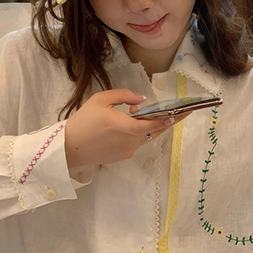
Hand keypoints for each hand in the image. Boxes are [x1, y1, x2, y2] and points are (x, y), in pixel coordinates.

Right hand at [63, 89, 186, 169]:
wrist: (69, 147)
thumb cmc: (84, 121)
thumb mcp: (101, 100)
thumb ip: (123, 96)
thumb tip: (141, 100)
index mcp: (126, 127)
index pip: (154, 123)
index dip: (169, 118)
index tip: (182, 112)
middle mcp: (131, 141)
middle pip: (156, 131)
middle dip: (170, 121)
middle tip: (182, 113)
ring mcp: (128, 150)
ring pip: (147, 137)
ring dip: (154, 126)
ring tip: (159, 115)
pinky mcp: (123, 156)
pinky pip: (137, 143)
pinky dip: (141, 133)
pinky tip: (135, 124)